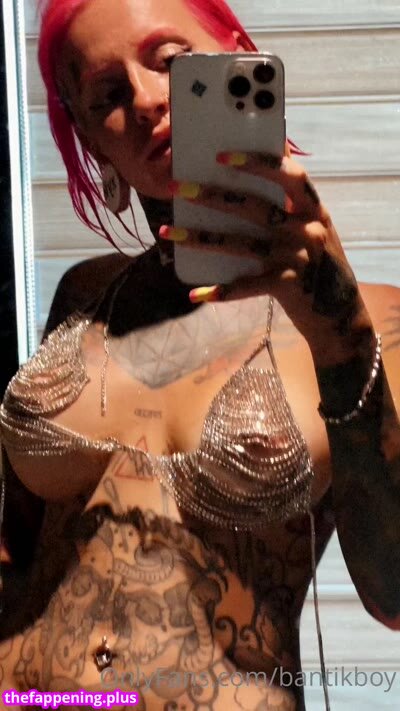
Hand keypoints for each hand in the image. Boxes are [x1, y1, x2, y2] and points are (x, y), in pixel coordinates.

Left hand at [161, 151, 373, 364]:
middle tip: (178, 188)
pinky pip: (246, 286)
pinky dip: (220, 291)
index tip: (222, 155)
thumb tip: (243, 182)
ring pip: (241, 243)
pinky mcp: (287, 285)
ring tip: (169, 232)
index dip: (257, 162)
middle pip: (254, 206)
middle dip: (212, 195)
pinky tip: (196, 293)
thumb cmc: (318, 266)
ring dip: (201, 237)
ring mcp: (297, 257)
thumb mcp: (312, 230)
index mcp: (314, 209)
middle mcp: (307, 229)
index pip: (289, 173)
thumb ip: (289, 208)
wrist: (340, 315)